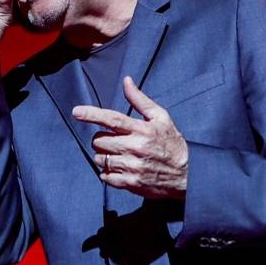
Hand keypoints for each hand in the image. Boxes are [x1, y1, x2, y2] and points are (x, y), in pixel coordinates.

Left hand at [72, 76, 188, 199]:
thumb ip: (140, 100)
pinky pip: (105, 177)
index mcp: (142, 130)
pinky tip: (120, 169)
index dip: (92, 115)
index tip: (76, 112)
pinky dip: (108, 173)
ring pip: (100, 159)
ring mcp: (132, 167)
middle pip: (99, 141)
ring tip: (118, 156)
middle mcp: (135, 148)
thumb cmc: (172, 143)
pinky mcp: (131, 183)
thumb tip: (127, 81)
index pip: (112, 119)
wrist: (189, 175)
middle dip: (101, 140)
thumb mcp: (161, 118)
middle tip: (113, 142)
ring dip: (104, 157)